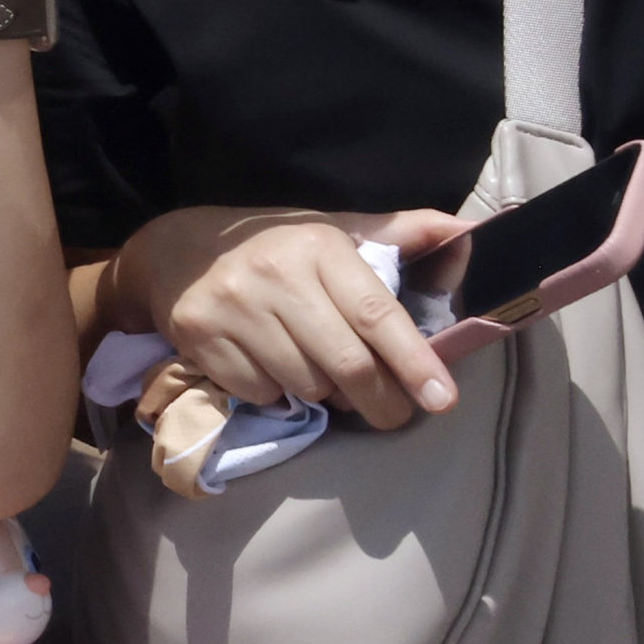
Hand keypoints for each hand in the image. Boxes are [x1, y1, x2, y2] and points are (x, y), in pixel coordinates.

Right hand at [115, 205, 467, 428]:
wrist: (176, 249)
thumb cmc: (276, 246)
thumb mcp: (334, 230)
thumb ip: (400, 233)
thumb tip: (467, 231)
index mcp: (318, 245)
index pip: (375, 312)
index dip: (413, 359)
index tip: (442, 398)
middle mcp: (275, 274)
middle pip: (346, 363)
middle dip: (380, 400)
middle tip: (392, 413)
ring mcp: (234, 308)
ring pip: (305, 384)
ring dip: (323, 393)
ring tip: (317, 372)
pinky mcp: (201, 338)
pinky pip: (262, 393)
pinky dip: (276, 393)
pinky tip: (272, 367)